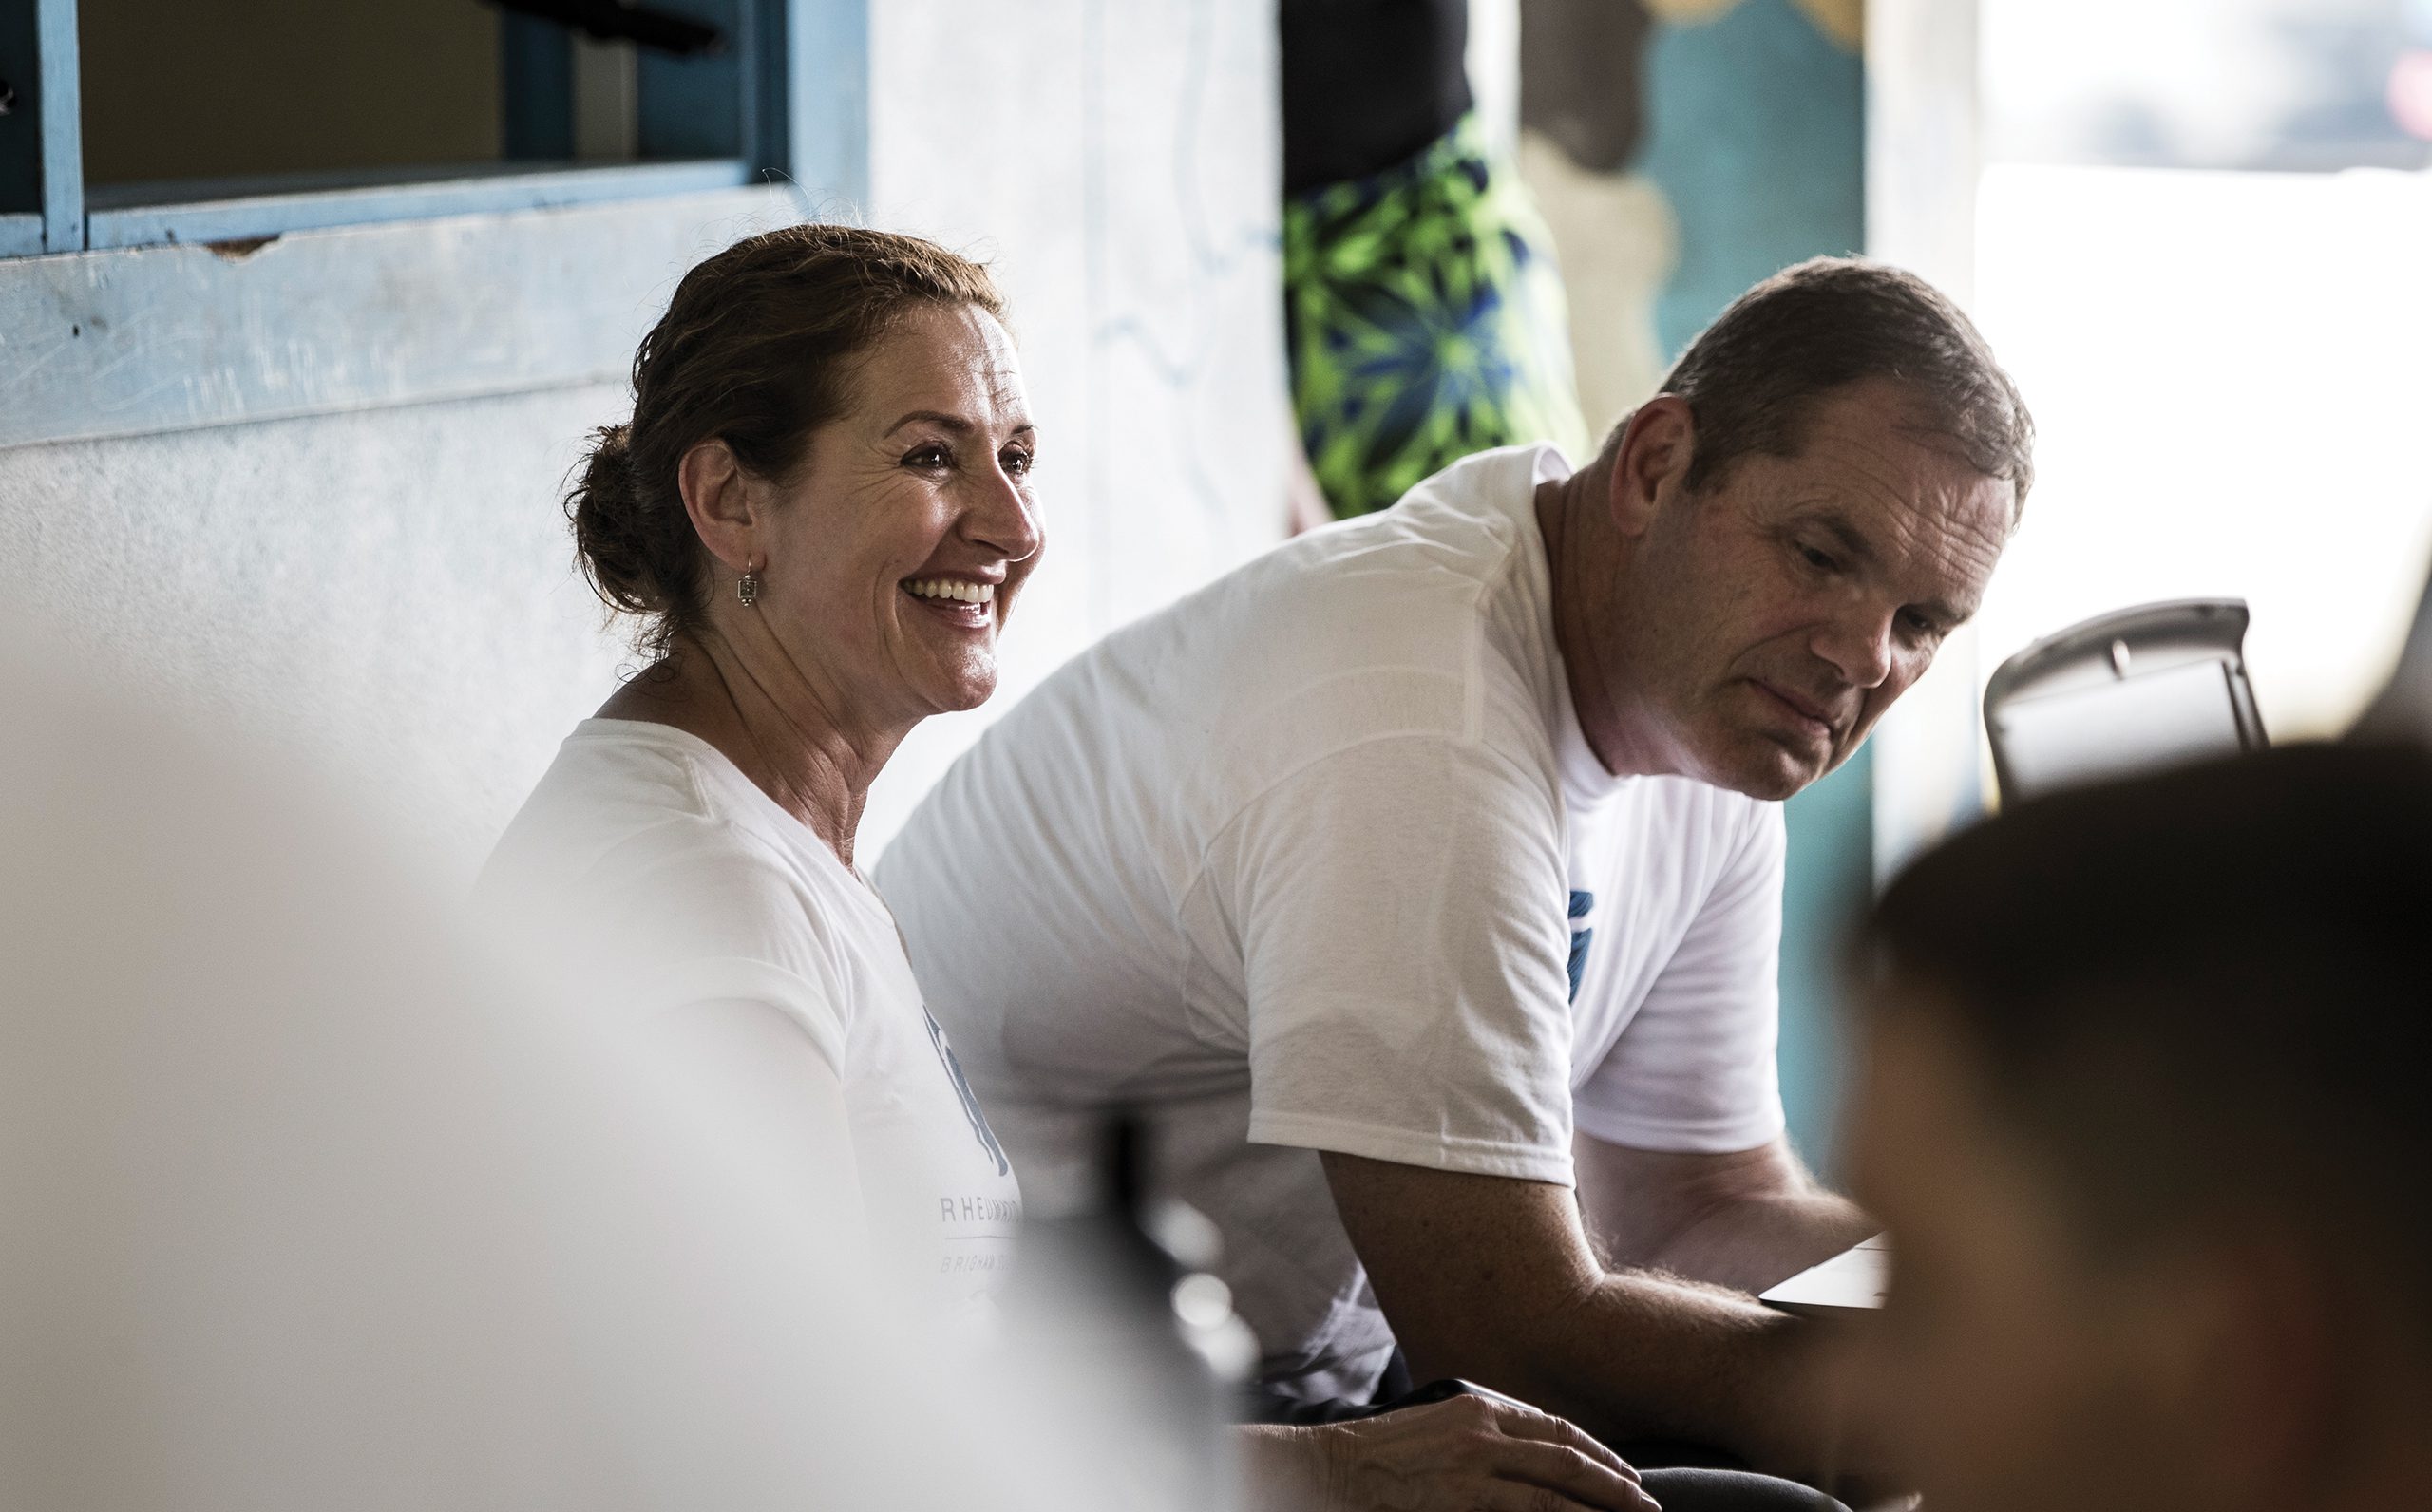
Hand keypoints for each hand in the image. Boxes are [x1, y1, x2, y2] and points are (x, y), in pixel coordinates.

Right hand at [1242, 1391, 1658, 1510]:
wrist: (1331, 1467)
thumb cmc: (1379, 1454)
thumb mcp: (1437, 1426)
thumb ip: (1481, 1435)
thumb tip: (1526, 1456)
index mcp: (1479, 1407)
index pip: (1554, 1427)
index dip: (1596, 1451)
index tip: (1623, 1473)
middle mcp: (1484, 1432)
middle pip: (1567, 1455)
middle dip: (1614, 1481)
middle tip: (1646, 1503)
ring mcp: (1475, 1468)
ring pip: (1557, 1489)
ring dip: (1600, 1506)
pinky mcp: (1465, 1501)